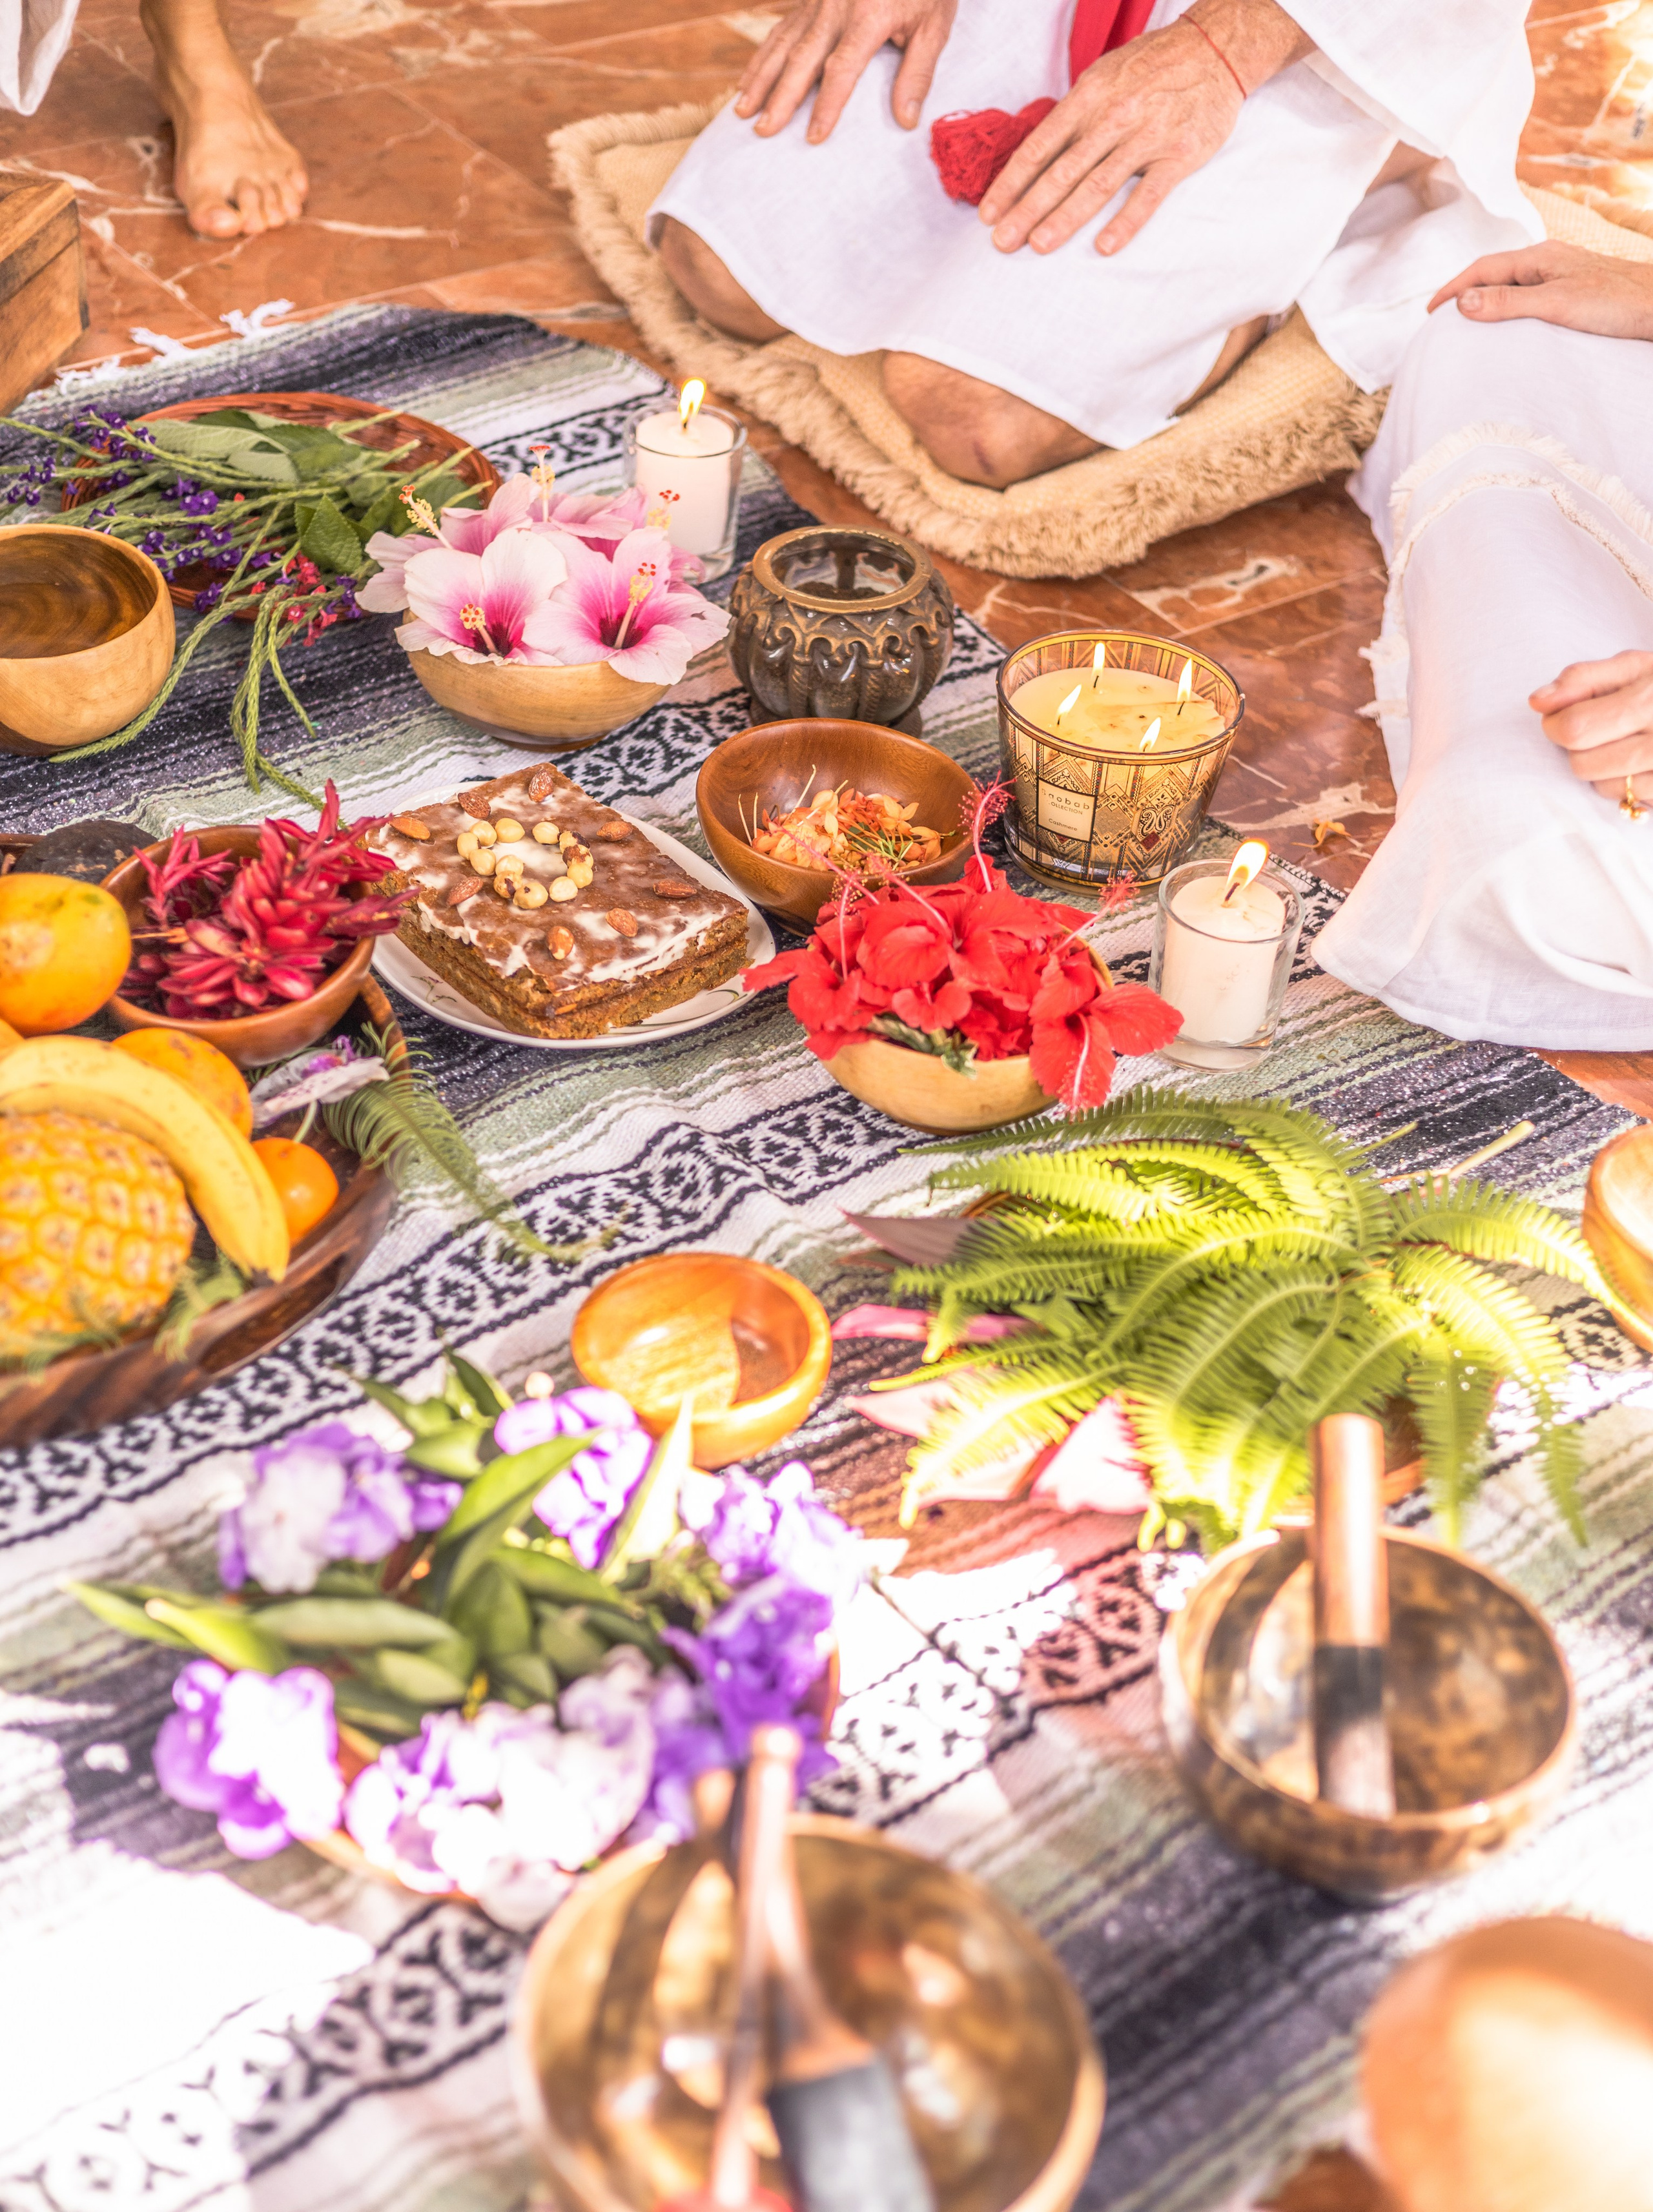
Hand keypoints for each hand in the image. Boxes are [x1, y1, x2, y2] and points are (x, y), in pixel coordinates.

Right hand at [734, 0, 955, 142]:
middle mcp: (836, 7)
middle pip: (801, 58)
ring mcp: (818, 1)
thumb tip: (905, 120)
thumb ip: (919, 72)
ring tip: (742, 110)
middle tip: (763, 131)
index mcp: (868, 16)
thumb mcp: (934, 25)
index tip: (814, 136)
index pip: (842, 68)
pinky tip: (748, 80)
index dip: (827, 104)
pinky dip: (762, 56)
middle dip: (780, 97)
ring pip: (783, 43)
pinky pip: (781, 29)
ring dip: (760, 78)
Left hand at [979, 0, 1309, 256]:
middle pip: (1062, 171)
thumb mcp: (1103, 78)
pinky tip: (1104, 247)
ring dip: (1065, 218)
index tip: (989, 213)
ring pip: (1098, 185)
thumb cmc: (1150, 69)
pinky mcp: (1179, 156)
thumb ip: (1073, 116)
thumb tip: (1037, 155)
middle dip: (1028, 209)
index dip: (1012, 182)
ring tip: (1038, 246)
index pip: (1039, 146)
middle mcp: (1113, 116)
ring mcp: (1146, 137)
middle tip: (1002, 243)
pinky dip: (1126, 222)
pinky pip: (1149, 195)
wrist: (1214, 49)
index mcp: (1088, 97)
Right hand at [1429, 240, 1652, 340]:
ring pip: (1513, 288)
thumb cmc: (1615, 303)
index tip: (1430, 314)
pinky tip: (1510, 331)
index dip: (1453, 289)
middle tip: (1443, 322)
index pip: (1483, 268)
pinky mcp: (1574, 295)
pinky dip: (1510, 313)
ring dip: (1487, 304)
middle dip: (1465, 294)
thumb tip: (1461, 303)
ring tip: (1469, 328)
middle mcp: (1549, 263)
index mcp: (1540, 257)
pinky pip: (1530, 301)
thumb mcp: (1555, 304)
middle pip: (1495, 275)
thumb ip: (1508, 302)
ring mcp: (1562, 278)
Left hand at [1530, 650, 1652, 806]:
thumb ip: (1582, 679)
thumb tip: (1537, 701)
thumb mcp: (1634, 667)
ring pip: (1602, 787)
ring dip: (1601, 770)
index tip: (1561, 717)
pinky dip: (1625, 785)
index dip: (1555, 724)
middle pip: (1583, 764)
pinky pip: (1628, 801)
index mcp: (1651, 699)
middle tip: (1599, 731)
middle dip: (1578, 748)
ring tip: (1625, 745)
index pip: (1574, 728)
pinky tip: (1642, 764)